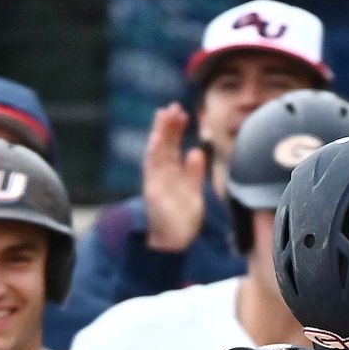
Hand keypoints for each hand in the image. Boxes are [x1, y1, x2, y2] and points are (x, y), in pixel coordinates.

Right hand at [141, 104, 209, 255]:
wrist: (174, 243)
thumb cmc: (183, 219)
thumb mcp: (194, 192)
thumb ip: (194, 173)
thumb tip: (197, 152)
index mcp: (171, 174)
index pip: (173, 146)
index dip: (176, 130)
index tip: (181, 113)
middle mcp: (161, 175)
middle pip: (163, 145)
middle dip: (167, 126)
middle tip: (173, 106)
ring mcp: (155, 182)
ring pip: (156, 152)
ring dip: (159, 134)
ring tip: (164, 115)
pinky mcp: (153, 191)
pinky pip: (151, 170)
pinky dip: (153, 153)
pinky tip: (157, 138)